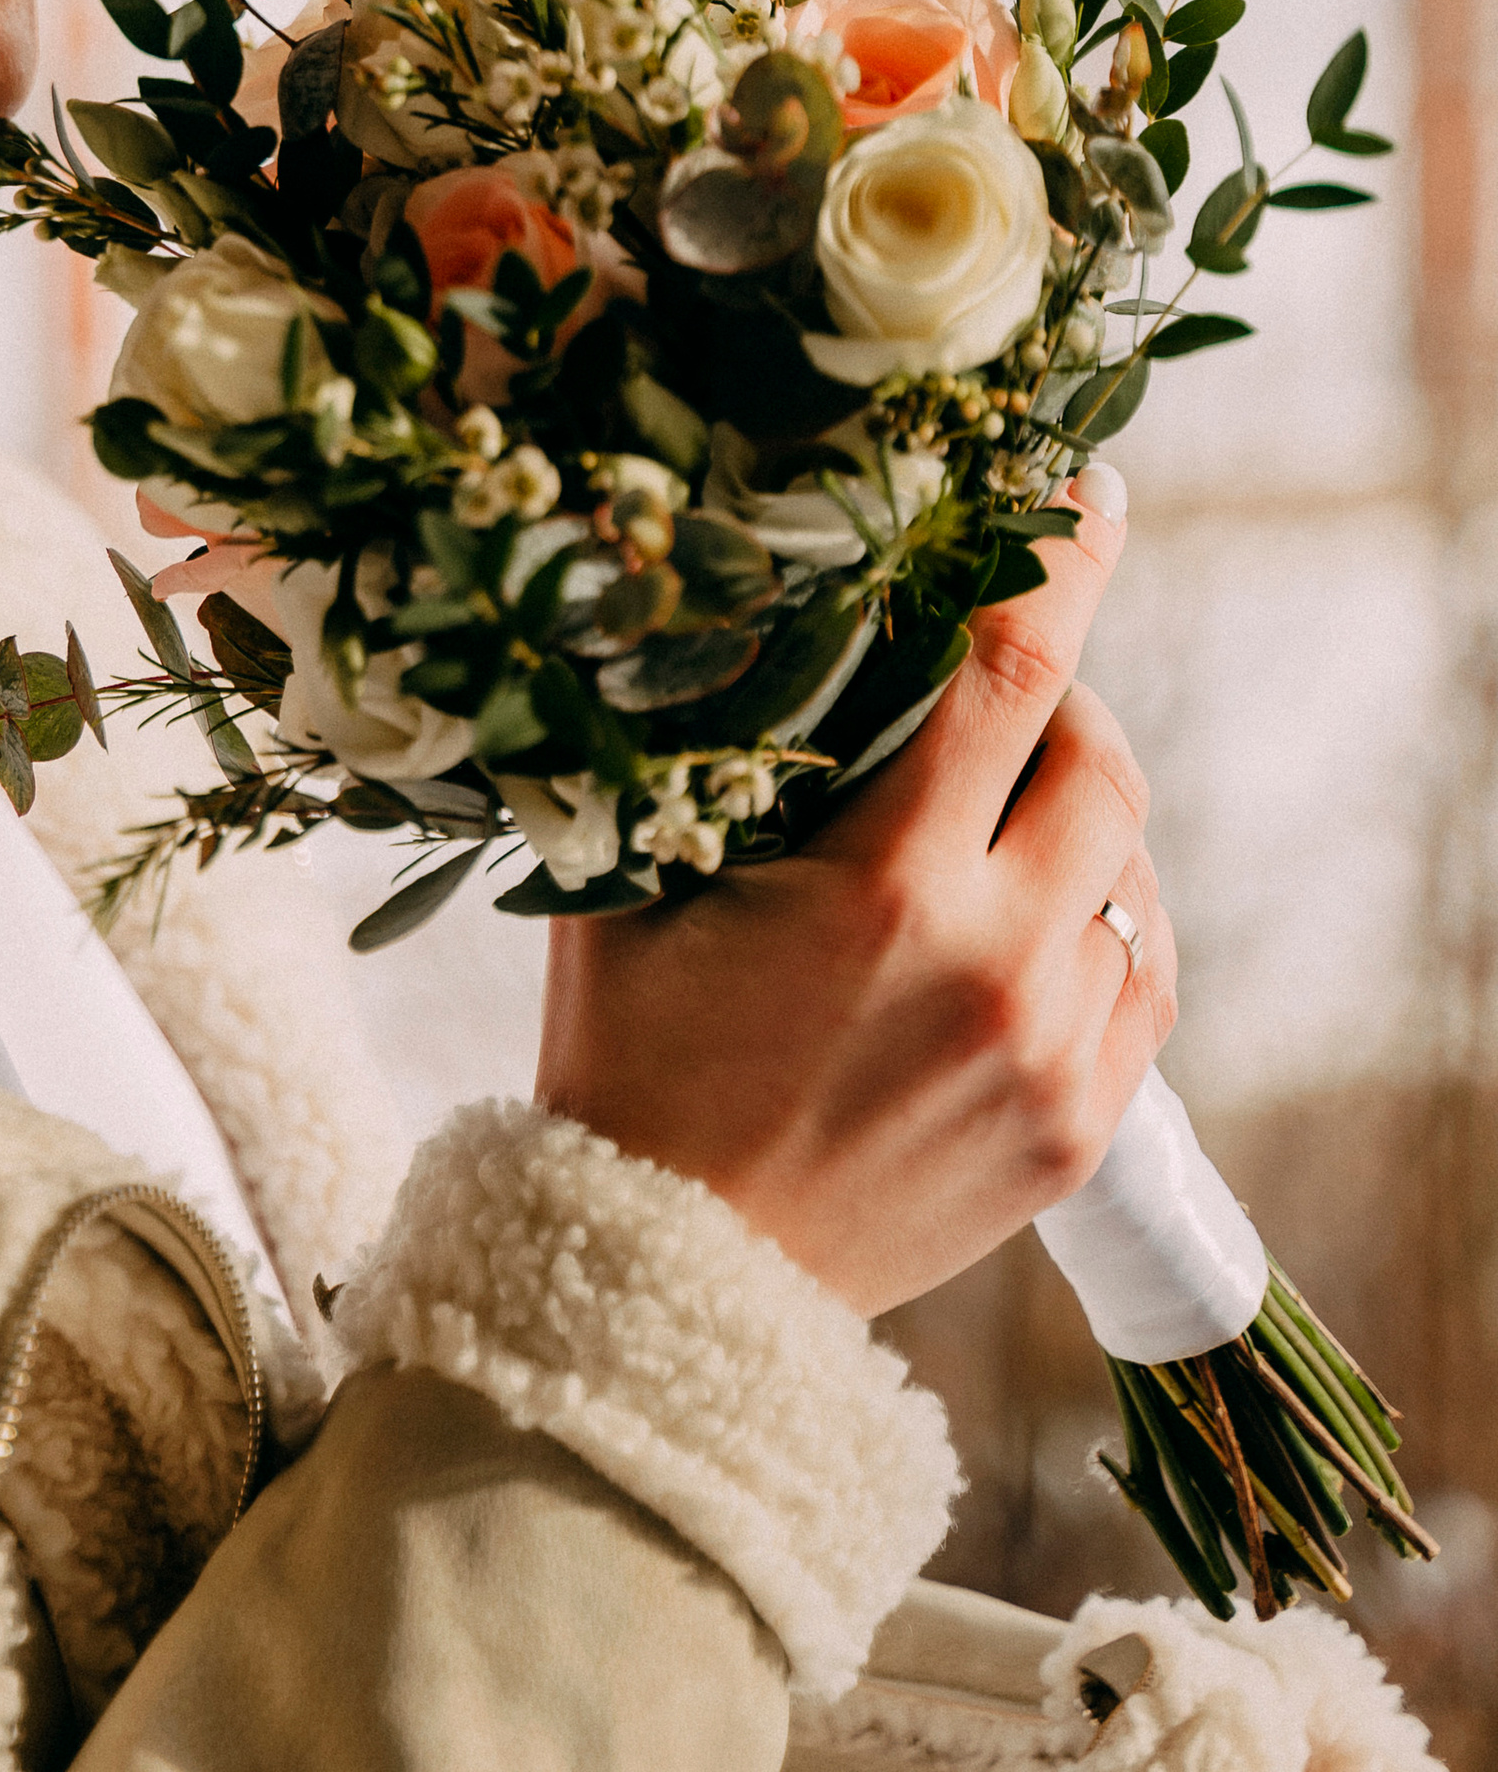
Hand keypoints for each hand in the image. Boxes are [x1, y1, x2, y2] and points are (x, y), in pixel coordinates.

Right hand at [532, 466, 1177, 1316]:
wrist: (666, 1285)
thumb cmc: (631, 1060)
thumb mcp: (637, 879)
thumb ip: (691, 750)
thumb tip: (702, 605)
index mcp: (886, 885)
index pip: (1013, 671)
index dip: (1060, 563)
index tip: (1094, 491)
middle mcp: (994, 964)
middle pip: (1104, 762)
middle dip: (1067, 698)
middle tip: (1003, 688)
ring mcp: (1052, 1057)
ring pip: (1132, 874)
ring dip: (1085, 819)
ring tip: (1001, 818)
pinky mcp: (1078, 1130)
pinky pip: (1145, 982)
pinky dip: (1107, 923)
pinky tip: (1037, 917)